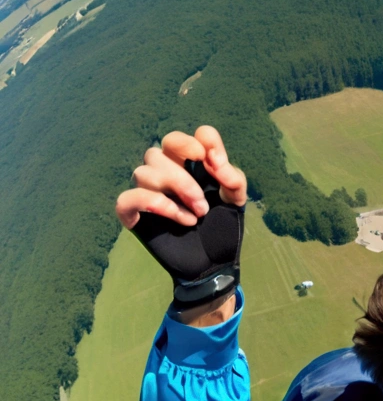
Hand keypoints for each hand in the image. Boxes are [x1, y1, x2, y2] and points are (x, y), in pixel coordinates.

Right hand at [116, 127, 246, 321]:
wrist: (213, 264)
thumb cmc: (222, 229)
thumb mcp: (236, 203)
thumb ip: (233, 178)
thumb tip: (215, 162)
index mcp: (190, 164)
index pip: (189, 136)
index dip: (202, 142)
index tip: (217, 163)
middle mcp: (165, 172)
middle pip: (161, 150)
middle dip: (185, 178)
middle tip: (203, 206)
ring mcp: (148, 192)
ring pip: (144, 172)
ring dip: (174, 194)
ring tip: (195, 217)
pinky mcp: (134, 214)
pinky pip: (128, 198)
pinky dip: (152, 203)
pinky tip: (177, 218)